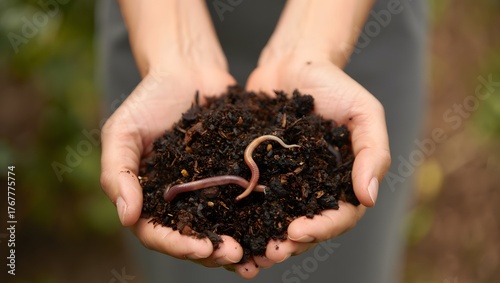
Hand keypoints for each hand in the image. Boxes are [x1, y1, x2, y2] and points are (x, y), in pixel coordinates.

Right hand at [100, 65, 250, 267]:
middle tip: (236, 256)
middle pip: (192, 238)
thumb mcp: (123, 132)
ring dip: (237, 245)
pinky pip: (243, 202)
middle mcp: (179, 201)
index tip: (201, 247)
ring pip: (220, 228)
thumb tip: (126, 218)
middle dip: (212, 252)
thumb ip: (116, 174)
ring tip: (257, 255)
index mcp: (149, 197)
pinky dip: (255, 219)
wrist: (188, 71)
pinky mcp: (233, 176)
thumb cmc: (149, 100)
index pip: (157, 233)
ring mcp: (208, 190)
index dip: (178, 245)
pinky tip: (272, 227)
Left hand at [240, 55, 390, 276]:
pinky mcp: (258, 172)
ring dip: (264, 241)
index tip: (297, 232)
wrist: (293, 63)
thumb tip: (369, 198)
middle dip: (289, 244)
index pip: (338, 216)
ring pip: (277, 221)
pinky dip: (243, 218)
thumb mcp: (364, 113)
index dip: (321, 229)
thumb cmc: (334, 85)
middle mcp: (314, 188)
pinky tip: (227, 230)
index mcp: (342, 181)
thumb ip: (372, 153)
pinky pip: (252, 199)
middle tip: (269, 253)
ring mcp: (284, 182)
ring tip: (247, 257)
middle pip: (307, 227)